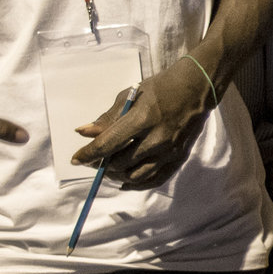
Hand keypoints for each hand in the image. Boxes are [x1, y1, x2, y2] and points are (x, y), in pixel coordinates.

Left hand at [73, 56, 211, 188]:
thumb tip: (84, 133)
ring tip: (110, 169)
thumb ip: (108, 118)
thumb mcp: (131, 97)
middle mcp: (158, 138)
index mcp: (143, 119)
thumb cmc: (160, 89)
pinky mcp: (179, 158)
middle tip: (94, 161)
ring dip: (118, 175)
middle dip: (103, 164)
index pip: (109, 143)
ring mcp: (170, 151)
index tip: (76, 159)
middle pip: (121, 162)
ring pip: (136, 175)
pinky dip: (138, 185)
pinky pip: (156, 180)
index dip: (89, 154)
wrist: (196, 89)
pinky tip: (126, 183)